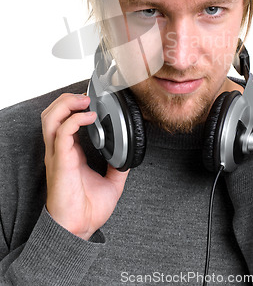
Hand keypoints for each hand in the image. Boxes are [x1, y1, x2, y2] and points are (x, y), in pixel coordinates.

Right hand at [41, 93, 128, 239]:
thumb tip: (129, 155)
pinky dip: (75, 119)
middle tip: (86, 96)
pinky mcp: (60, 161)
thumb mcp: (111, 182)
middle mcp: (61, 150)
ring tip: (84, 100)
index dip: (74, 107)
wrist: (79, 229)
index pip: (65, 121)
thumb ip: (118, 165)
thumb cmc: (88, 210)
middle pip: (52, 114)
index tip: (92, 100)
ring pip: (51, 118)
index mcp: (70, 152)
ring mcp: (58, 155)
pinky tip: (90, 117)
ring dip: (67, 104)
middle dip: (67, 99)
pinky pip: (63, 133)